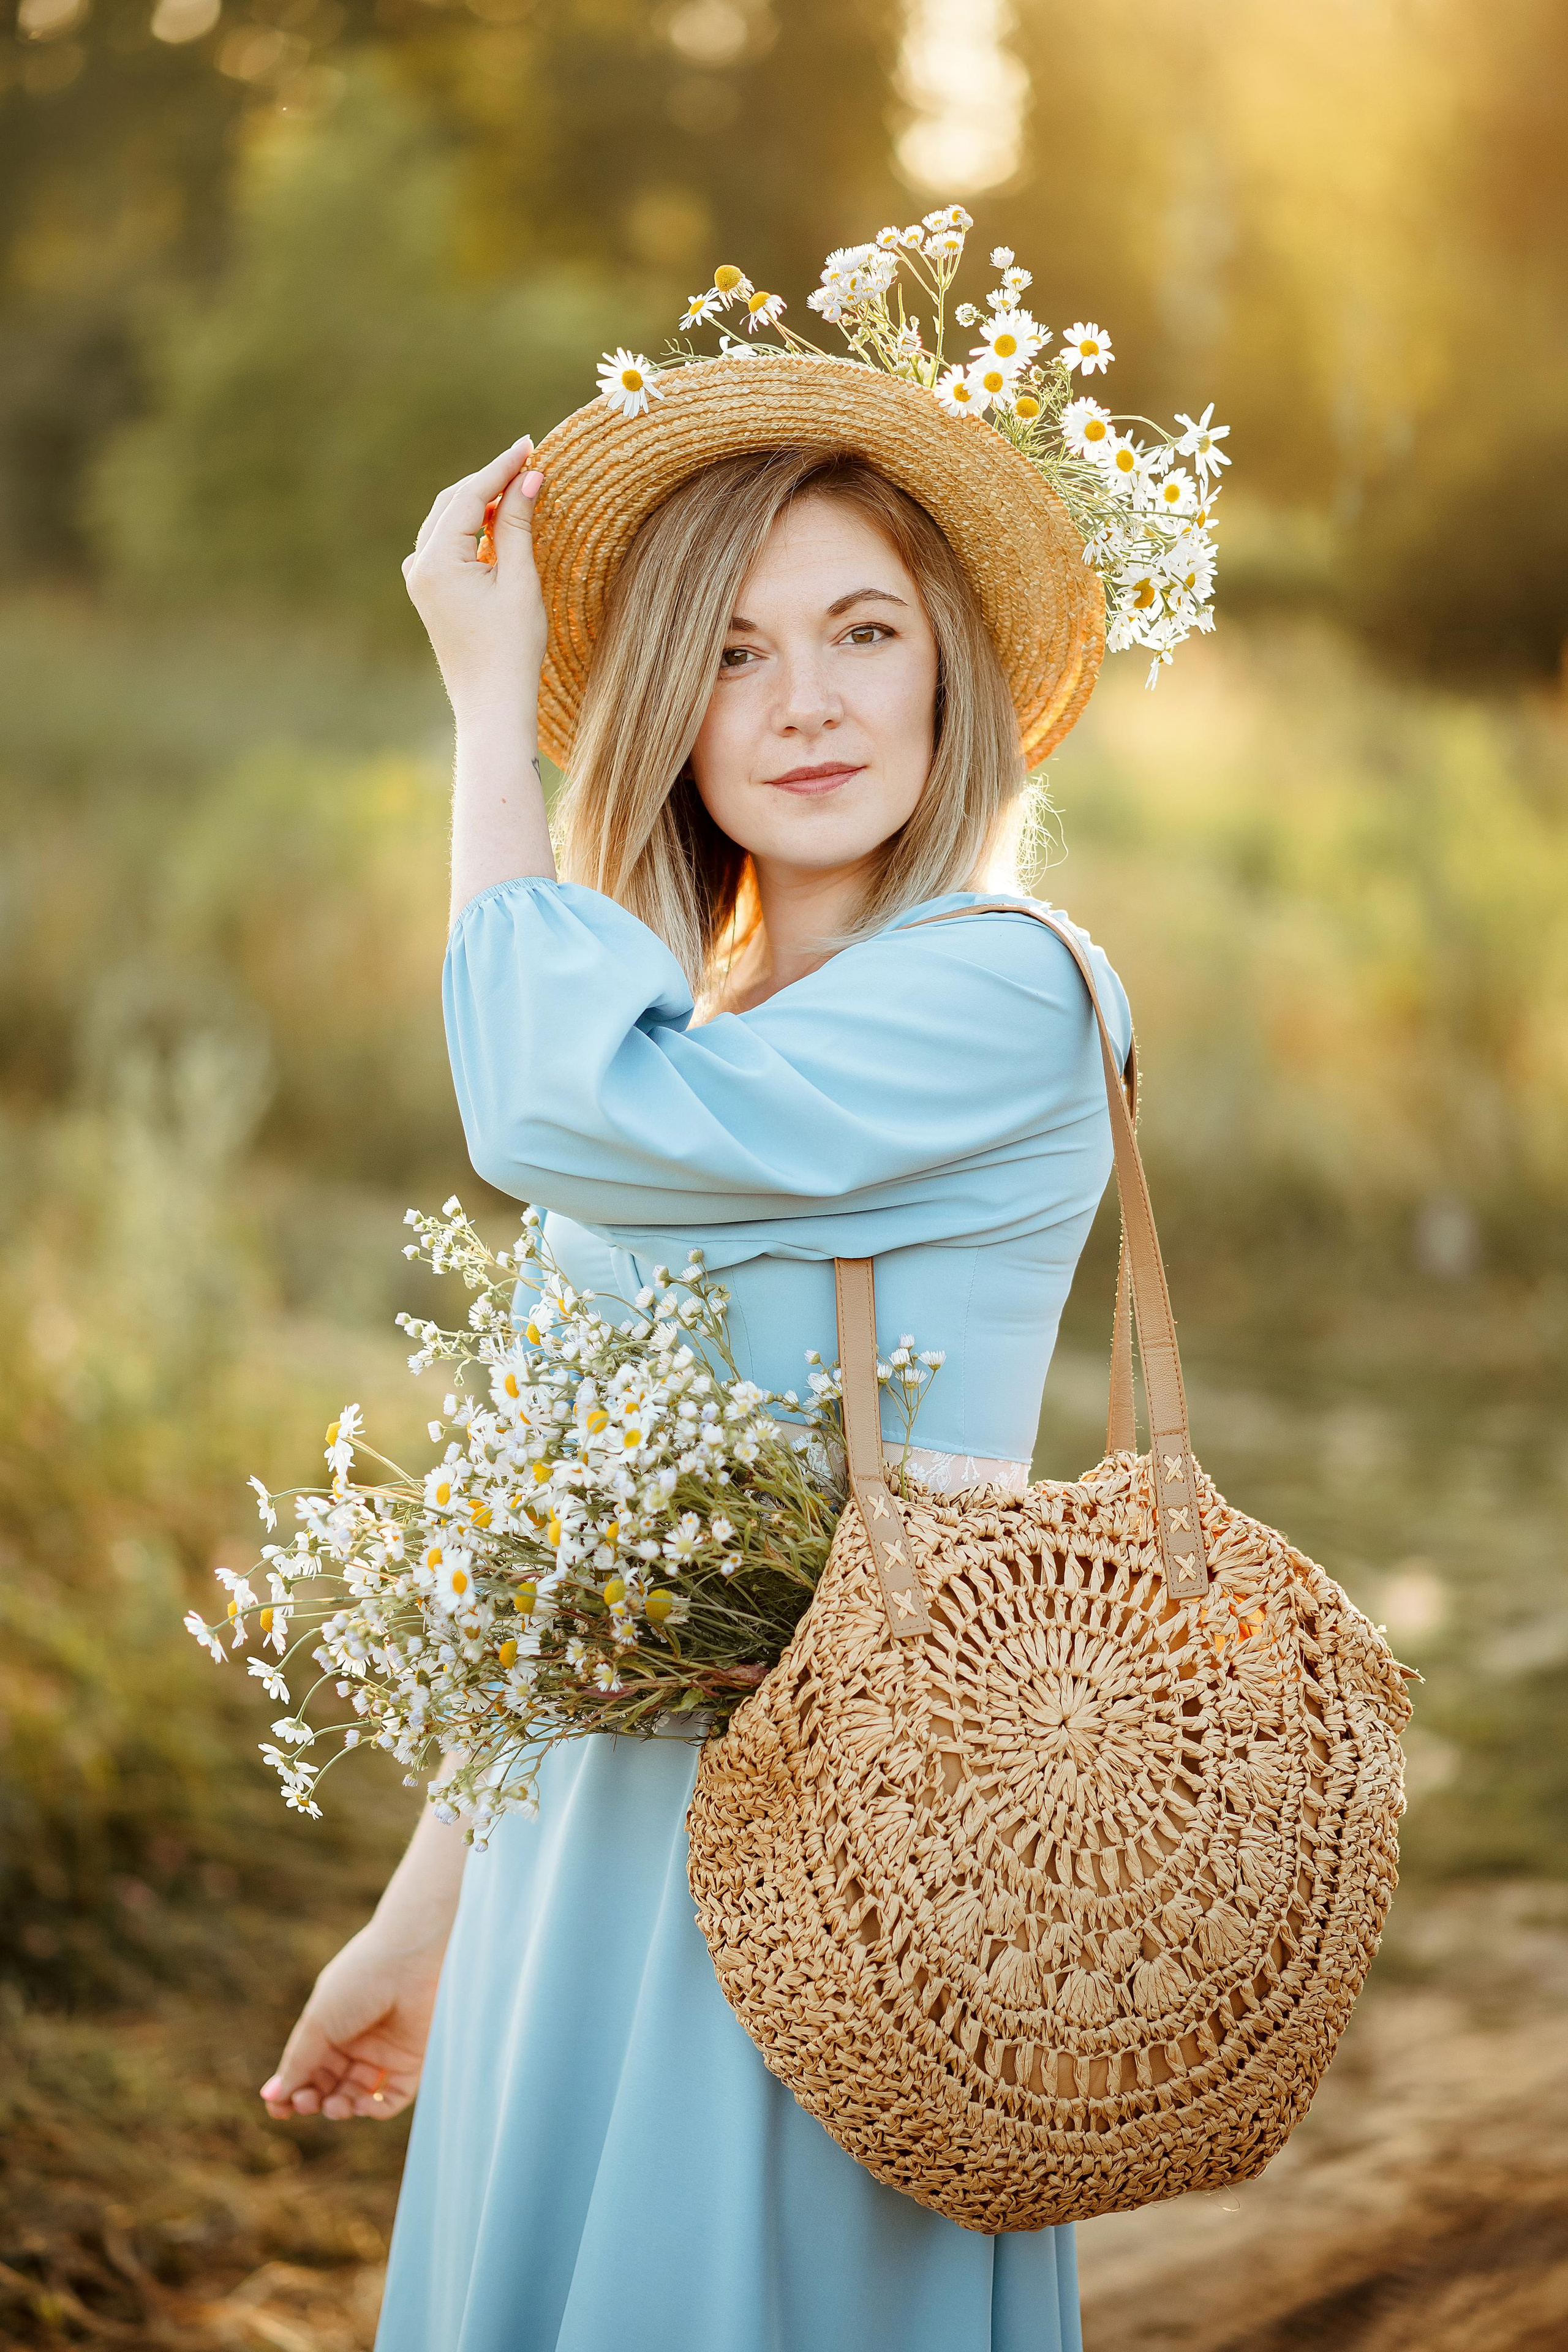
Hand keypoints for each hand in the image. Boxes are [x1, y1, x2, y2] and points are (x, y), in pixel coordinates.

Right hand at [260, 1925, 442, 2122]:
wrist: (408, 1960)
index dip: (291, 2093)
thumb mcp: (318, 2022)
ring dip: (341, 2109)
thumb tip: (270, 2097)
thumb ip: (297, 2062)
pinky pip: (393, 2097)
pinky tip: (363, 2104)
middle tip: (307, 2103)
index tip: (277, 2110)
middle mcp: (355, 2043)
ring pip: (356, 2096)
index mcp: (329, 2029)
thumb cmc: (358, 1982)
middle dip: (313, 2101)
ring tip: (334, 2105)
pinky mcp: (411, 2061)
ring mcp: (383, 2053)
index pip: (306, 2070)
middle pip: (328, 2086)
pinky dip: (376, 2109)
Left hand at [402, 436, 546, 718]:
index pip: (470, 496)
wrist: (491, 705)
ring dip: (481, 501)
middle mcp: (419, 565)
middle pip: (454, 502)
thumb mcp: (519, 580)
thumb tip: (529, 476)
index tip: (530, 445)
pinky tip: (497, 522)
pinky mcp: (429, 591)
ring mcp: (420, 579)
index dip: (501, 467)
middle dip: (490, 480)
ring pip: (448, 521)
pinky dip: (472, 527)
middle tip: (528, 460)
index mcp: (436, 561)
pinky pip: (447, 543)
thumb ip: (518, 523)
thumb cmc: (511, 650)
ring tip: (518, 485)